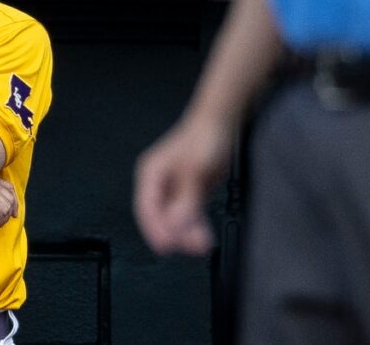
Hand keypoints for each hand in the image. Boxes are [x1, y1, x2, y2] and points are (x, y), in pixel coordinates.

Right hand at [134, 116, 231, 254]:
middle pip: (160, 216)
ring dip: (187, 233)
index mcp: (151, 173)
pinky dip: (195, 225)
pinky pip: (188, 214)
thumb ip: (186, 198)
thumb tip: (176, 223)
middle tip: (191, 247)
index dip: (154, 229)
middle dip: (174, 234)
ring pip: (175, 217)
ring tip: (202, 244)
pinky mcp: (188, 191)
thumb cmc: (205, 137)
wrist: (222, 123)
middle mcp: (159, 182)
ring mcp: (174, 187)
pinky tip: (203, 235)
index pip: (147, 208)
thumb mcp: (195, 169)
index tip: (166, 247)